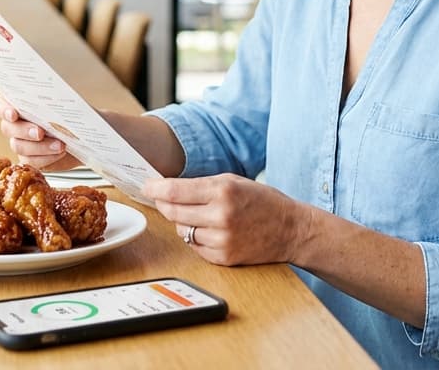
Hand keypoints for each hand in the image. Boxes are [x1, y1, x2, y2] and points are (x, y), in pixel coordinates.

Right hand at [0, 96, 80, 170]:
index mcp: (18, 104)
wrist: (86, 134)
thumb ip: (54, 99)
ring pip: (19, 146)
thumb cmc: (73, 114)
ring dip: (39, 146)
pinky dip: (47, 157)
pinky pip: (31, 161)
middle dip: (24, 130)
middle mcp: (15, 124)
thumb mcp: (66, 102)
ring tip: (59, 144)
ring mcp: (21, 143)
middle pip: (7, 128)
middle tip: (40, 132)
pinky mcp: (30, 159)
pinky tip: (60, 152)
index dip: (3, 110)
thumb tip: (52, 98)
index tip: (14, 114)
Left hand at [142, 174, 311, 265]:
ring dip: (183, 222)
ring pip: (181, 231)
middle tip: (162, 199)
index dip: (156, 189)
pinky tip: (210, 231)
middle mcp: (221, 215)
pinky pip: (194, 247)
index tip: (146, 186)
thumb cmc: (262, 201)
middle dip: (164, 204)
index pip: (175, 191)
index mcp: (223, 190)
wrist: (291, 229)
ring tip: (200, 216)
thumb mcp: (234, 181)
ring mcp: (222, 239)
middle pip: (173, 212)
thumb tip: (167, 188)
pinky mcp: (224, 257)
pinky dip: (196, 239)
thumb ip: (201, 185)